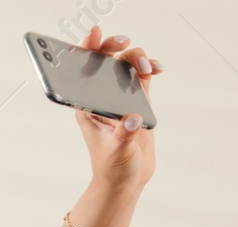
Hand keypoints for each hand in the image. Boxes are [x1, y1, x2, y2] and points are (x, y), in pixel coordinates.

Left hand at [75, 26, 159, 193]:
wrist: (127, 180)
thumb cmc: (112, 167)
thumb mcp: (115, 152)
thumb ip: (124, 135)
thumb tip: (133, 120)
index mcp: (86, 104)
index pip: (81, 70)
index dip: (86, 48)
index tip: (94, 34)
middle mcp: (101, 96)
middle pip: (104, 61)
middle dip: (112, 46)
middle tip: (123, 43)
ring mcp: (120, 97)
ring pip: (125, 64)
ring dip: (135, 57)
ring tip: (147, 67)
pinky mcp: (138, 101)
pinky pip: (143, 76)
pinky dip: (150, 67)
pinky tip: (156, 68)